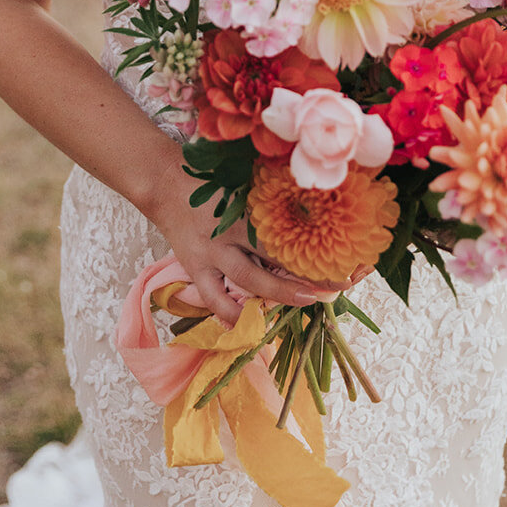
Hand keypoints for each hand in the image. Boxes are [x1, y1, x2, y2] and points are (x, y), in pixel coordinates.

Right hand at [143, 146, 349, 325]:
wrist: (163, 183)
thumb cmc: (209, 178)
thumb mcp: (243, 180)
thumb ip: (270, 193)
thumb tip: (311, 199)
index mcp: (245, 207)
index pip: (286, 230)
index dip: (315, 243)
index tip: (343, 253)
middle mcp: (231, 232)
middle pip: (275, 256)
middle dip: (307, 272)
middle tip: (337, 284)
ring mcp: (212, 253)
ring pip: (249, 280)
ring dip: (280, 294)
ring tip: (308, 301)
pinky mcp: (194, 267)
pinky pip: (213, 298)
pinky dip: (229, 314)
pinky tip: (249, 327)